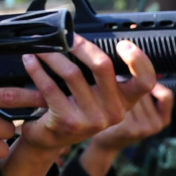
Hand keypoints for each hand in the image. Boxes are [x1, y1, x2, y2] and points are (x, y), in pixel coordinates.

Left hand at [0, 38, 157, 175]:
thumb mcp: (96, 94)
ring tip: (41, 46)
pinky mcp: (68, 122)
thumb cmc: (73, 108)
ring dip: (52, 55)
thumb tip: (88, 38)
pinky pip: (51, 87)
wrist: (50, 139)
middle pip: (103, 66)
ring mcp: (92, 119)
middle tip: (63, 36)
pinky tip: (30, 60)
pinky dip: (38, 70)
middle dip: (80, 45)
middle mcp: (114, 112)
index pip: (145, 81)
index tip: (123, 44)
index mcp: (125, 101)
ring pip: (72, 73)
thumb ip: (101, 72)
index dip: (139, 60)